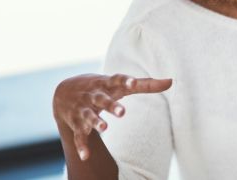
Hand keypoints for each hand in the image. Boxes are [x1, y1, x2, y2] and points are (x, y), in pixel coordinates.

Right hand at [52, 73, 172, 160]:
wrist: (64, 91)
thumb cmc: (103, 86)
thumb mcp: (121, 84)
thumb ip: (146, 84)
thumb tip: (171, 82)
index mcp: (107, 84)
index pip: (117, 80)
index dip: (125, 81)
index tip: (133, 84)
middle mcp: (94, 96)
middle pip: (102, 100)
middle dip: (111, 105)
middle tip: (122, 112)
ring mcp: (84, 109)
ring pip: (89, 116)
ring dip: (96, 122)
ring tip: (105, 128)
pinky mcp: (76, 123)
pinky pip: (78, 136)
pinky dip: (81, 146)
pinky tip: (86, 156)